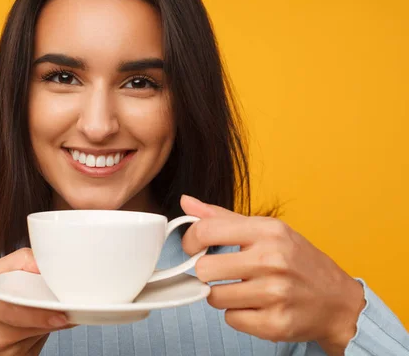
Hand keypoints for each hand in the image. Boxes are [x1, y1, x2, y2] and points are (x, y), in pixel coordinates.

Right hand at [0, 248, 71, 355]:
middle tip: (62, 295)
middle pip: (38, 324)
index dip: (43, 313)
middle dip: (54, 309)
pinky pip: (39, 340)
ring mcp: (7, 355)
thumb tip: (44, 260)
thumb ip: (15, 263)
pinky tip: (27, 319)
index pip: (18, 313)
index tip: (63, 311)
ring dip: (47, 317)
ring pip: (43, 332)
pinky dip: (40, 328)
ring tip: (34, 304)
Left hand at [181, 195, 365, 355]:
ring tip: (244, 290)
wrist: (338, 301)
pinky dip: (239, 315)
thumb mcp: (267, 230)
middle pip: (204, 269)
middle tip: (223, 273)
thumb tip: (186, 202)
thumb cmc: (297, 261)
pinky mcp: (275, 324)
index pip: (206, 231)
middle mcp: (272, 260)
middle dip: (207, 273)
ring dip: (223, 296)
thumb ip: (223, 218)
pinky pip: (231, 320)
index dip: (190, 241)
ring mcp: (275, 294)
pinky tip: (257, 307)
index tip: (193, 248)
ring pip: (215, 298)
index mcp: (268, 231)